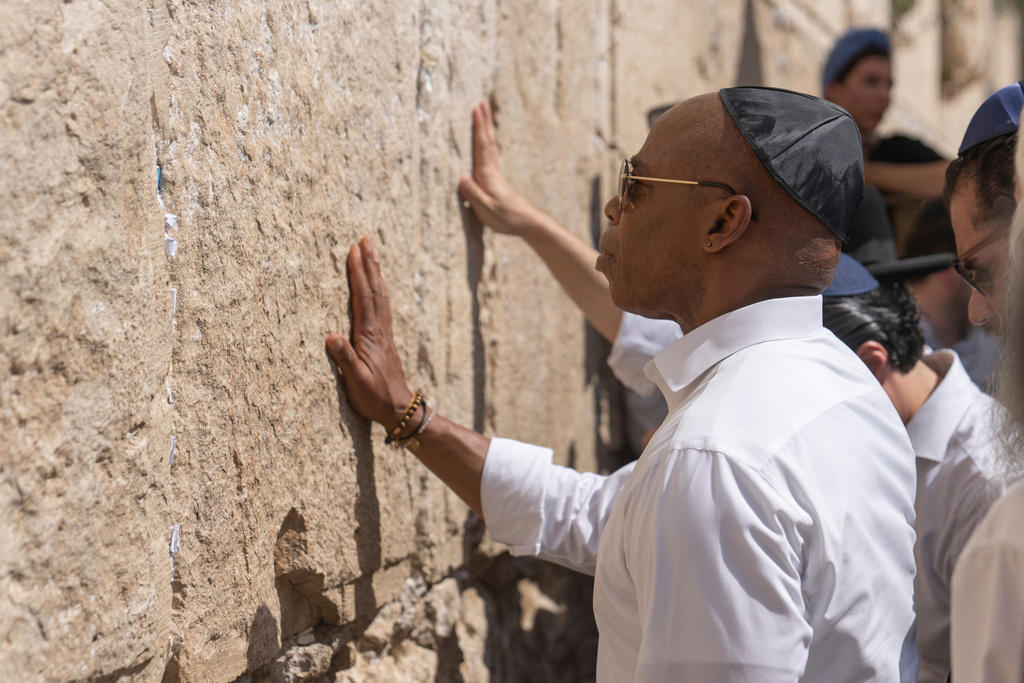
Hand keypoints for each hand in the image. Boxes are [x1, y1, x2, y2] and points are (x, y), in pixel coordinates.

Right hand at [326, 237, 412, 428]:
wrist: (399, 408)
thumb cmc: (374, 397)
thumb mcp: (355, 381)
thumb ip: (344, 358)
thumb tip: (331, 335)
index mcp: (369, 335)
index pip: (363, 297)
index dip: (359, 273)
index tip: (354, 250)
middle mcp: (379, 329)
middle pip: (375, 290)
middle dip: (369, 263)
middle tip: (366, 239)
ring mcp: (384, 333)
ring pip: (381, 295)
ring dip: (376, 272)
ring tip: (373, 252)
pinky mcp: (385, 339)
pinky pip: (383, 306)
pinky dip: (379, 289)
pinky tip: (378, 285)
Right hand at [459, 100, 544, 235]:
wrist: (527, 223)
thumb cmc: (506, 218)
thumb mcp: (486, 210)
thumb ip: (473, 195)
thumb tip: (462, 177)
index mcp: (487, 175)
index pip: (482, 147)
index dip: (479, 128)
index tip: (476, 109)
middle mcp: (492, 170)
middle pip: (488, 141)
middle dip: (484, 121)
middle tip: (482, 102)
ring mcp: (495, 174)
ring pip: (490, 146)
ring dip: (487, 129)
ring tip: (484, 115)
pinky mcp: (496, 180)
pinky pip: (490, 154)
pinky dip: (487, 142)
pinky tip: (486, 142)